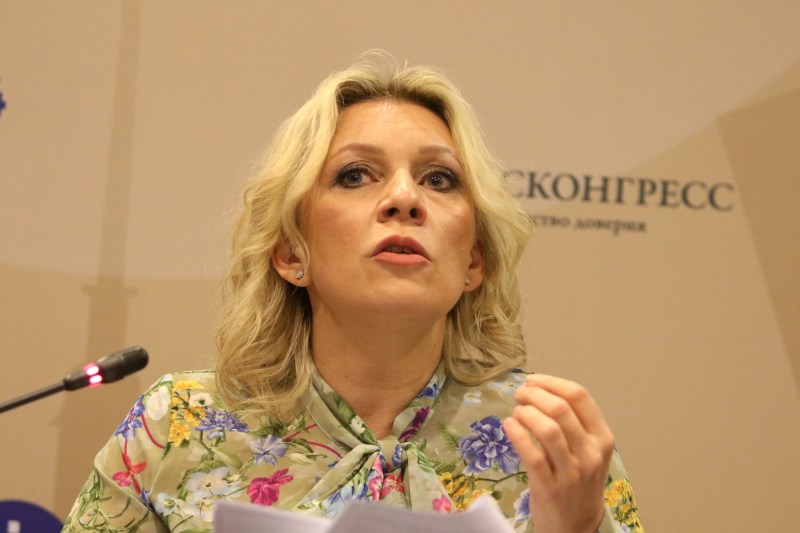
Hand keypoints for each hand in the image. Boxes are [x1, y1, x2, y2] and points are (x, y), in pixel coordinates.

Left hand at [503, 374, 613, 532]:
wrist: (577, 525)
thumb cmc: (579, 480)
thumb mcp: (588, 449)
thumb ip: (573, 422)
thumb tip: (540, 389)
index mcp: (601, 437)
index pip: (580, 396)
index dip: (552, 382)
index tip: (533, 380)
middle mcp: (590, 453)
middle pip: (561, 409)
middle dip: (534, 394)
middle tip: (519, 394)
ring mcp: (571, 472)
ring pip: (547, 429)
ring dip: (526, 413)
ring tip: (516, 411)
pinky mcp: (549, 487)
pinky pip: (531, 454)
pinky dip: (517, 434)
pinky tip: (508, 425)